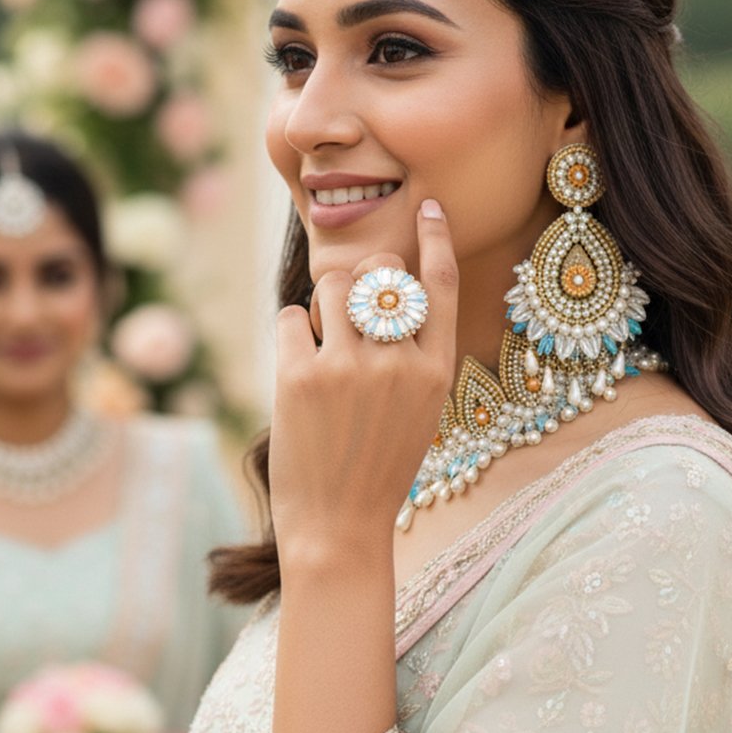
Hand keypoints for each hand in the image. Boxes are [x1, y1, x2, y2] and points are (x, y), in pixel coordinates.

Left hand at [268, 201, 458, 559]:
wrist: (339, 525)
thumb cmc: (377, 466)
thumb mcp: (418, 411)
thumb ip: (411, 353)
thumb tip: (381, 288)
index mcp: (436, 371)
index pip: (441, 285)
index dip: (436, 239)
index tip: (430, 207)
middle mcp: (399, 363)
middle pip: (378, 274)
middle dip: (358, 278)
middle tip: (345, 311)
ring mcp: (349, 368)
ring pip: (330, 289)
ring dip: (320, 307)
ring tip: (320, 348)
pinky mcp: (301, 376)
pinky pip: (289, 318)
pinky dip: (289, 335)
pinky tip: (297, 369)